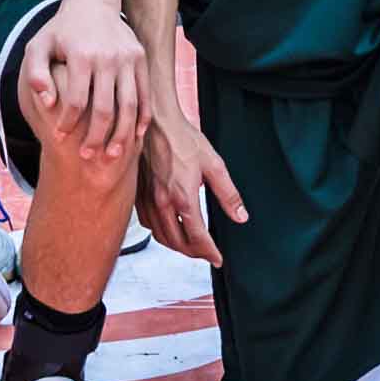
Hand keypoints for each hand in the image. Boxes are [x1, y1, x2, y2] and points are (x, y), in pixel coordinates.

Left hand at [28, 0, 151, 159]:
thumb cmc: (61, 30)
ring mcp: (128, 58)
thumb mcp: (39, 45)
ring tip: (112, 155)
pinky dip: (142, 118)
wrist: (93, 2)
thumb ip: (35, 72)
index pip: (75, 99)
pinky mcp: (141, 59)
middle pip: (104, 108)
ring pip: (129, 105)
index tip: (60, 136)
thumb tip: (46, 101)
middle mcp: (107, 57)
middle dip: (96, 137)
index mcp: (81, 55)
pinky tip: (135, 137)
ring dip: (122, 134)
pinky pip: (145, 94)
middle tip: (88, 157)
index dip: (67, 122)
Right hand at [145, 115, 241, 258]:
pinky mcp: (138, 195)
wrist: (155, 122)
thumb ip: (228, 194)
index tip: (218, 259)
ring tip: (190, 245)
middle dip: (195, 253)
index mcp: (183, 198)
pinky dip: (160, 232)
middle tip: (207, 253)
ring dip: (177, 245)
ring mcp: (148, 200)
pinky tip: (168, 227)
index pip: (198, 238)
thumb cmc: (182, 138)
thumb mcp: (214, 164)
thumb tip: (241, 216)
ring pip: (161, 236)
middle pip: (178, 243)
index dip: (210, 252)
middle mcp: (163, 203)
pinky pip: (148, 224)